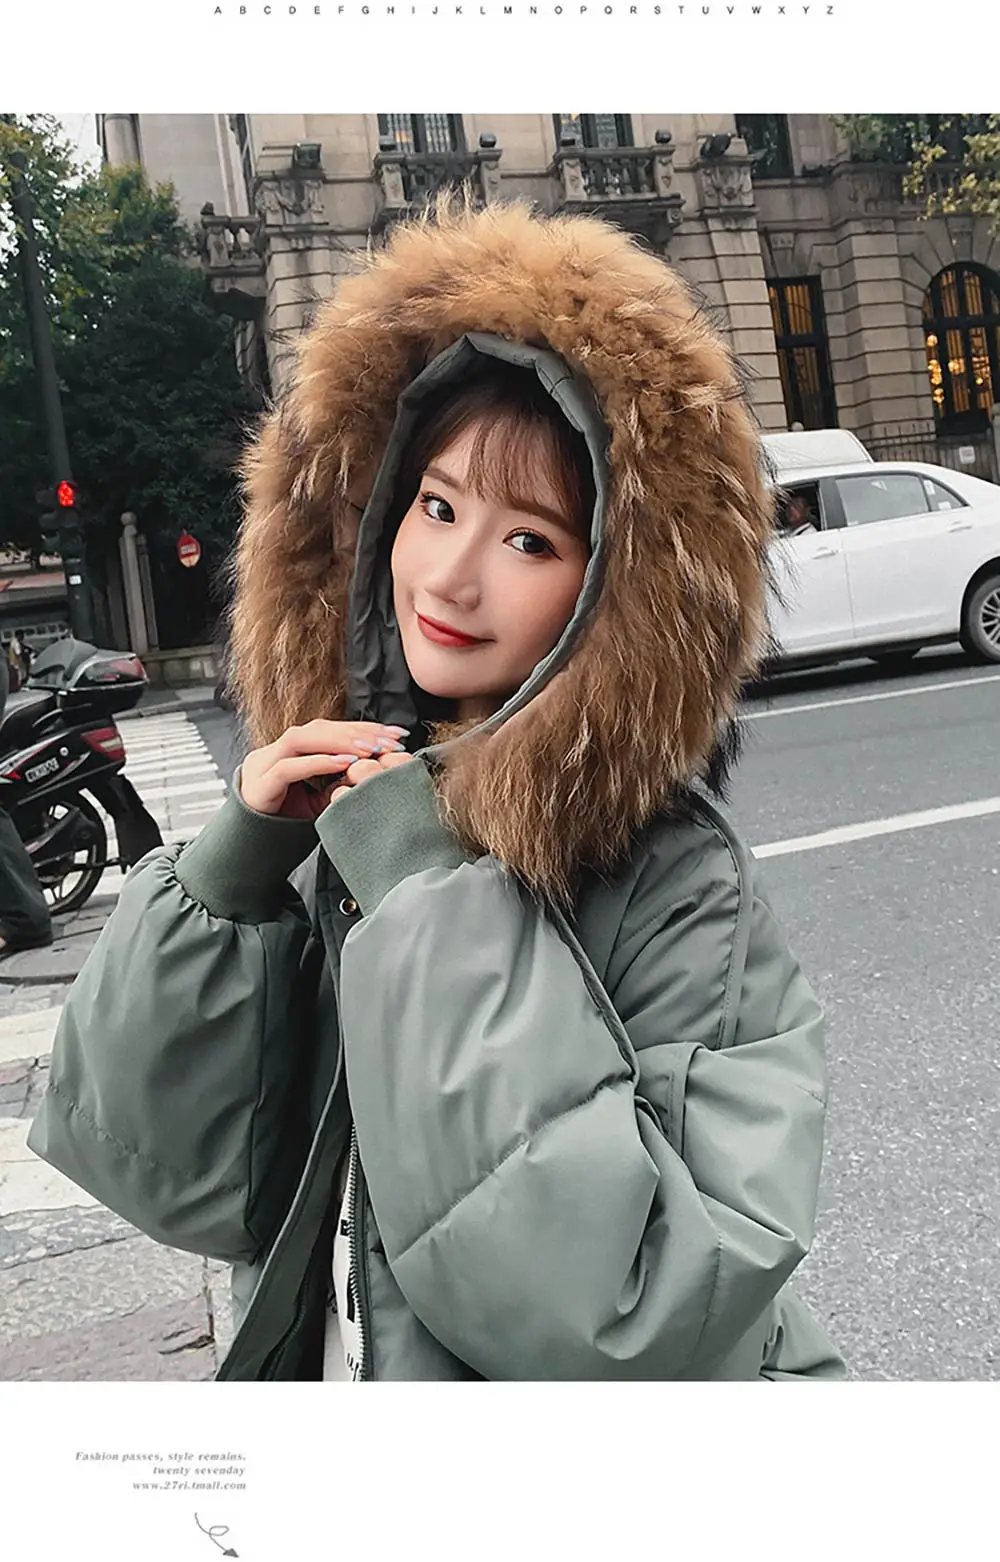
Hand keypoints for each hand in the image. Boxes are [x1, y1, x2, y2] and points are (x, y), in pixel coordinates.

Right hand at [240, 719, 410, 820]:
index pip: (328, 730)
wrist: (252, 851)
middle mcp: (275, 751)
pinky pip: (289, 767)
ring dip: (339, 742)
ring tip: (370, 749)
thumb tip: (368, 772)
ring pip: (301, 739)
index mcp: (290, 752)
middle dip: (356, 732)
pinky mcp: (260, 784)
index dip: (361, 729)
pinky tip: (345, 764)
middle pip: (317, 728)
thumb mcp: (318, 803)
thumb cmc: (284, 824)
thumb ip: (336, 785)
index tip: (394, 734)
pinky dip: (318, 762)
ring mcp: (263, 765)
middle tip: (389, 740)